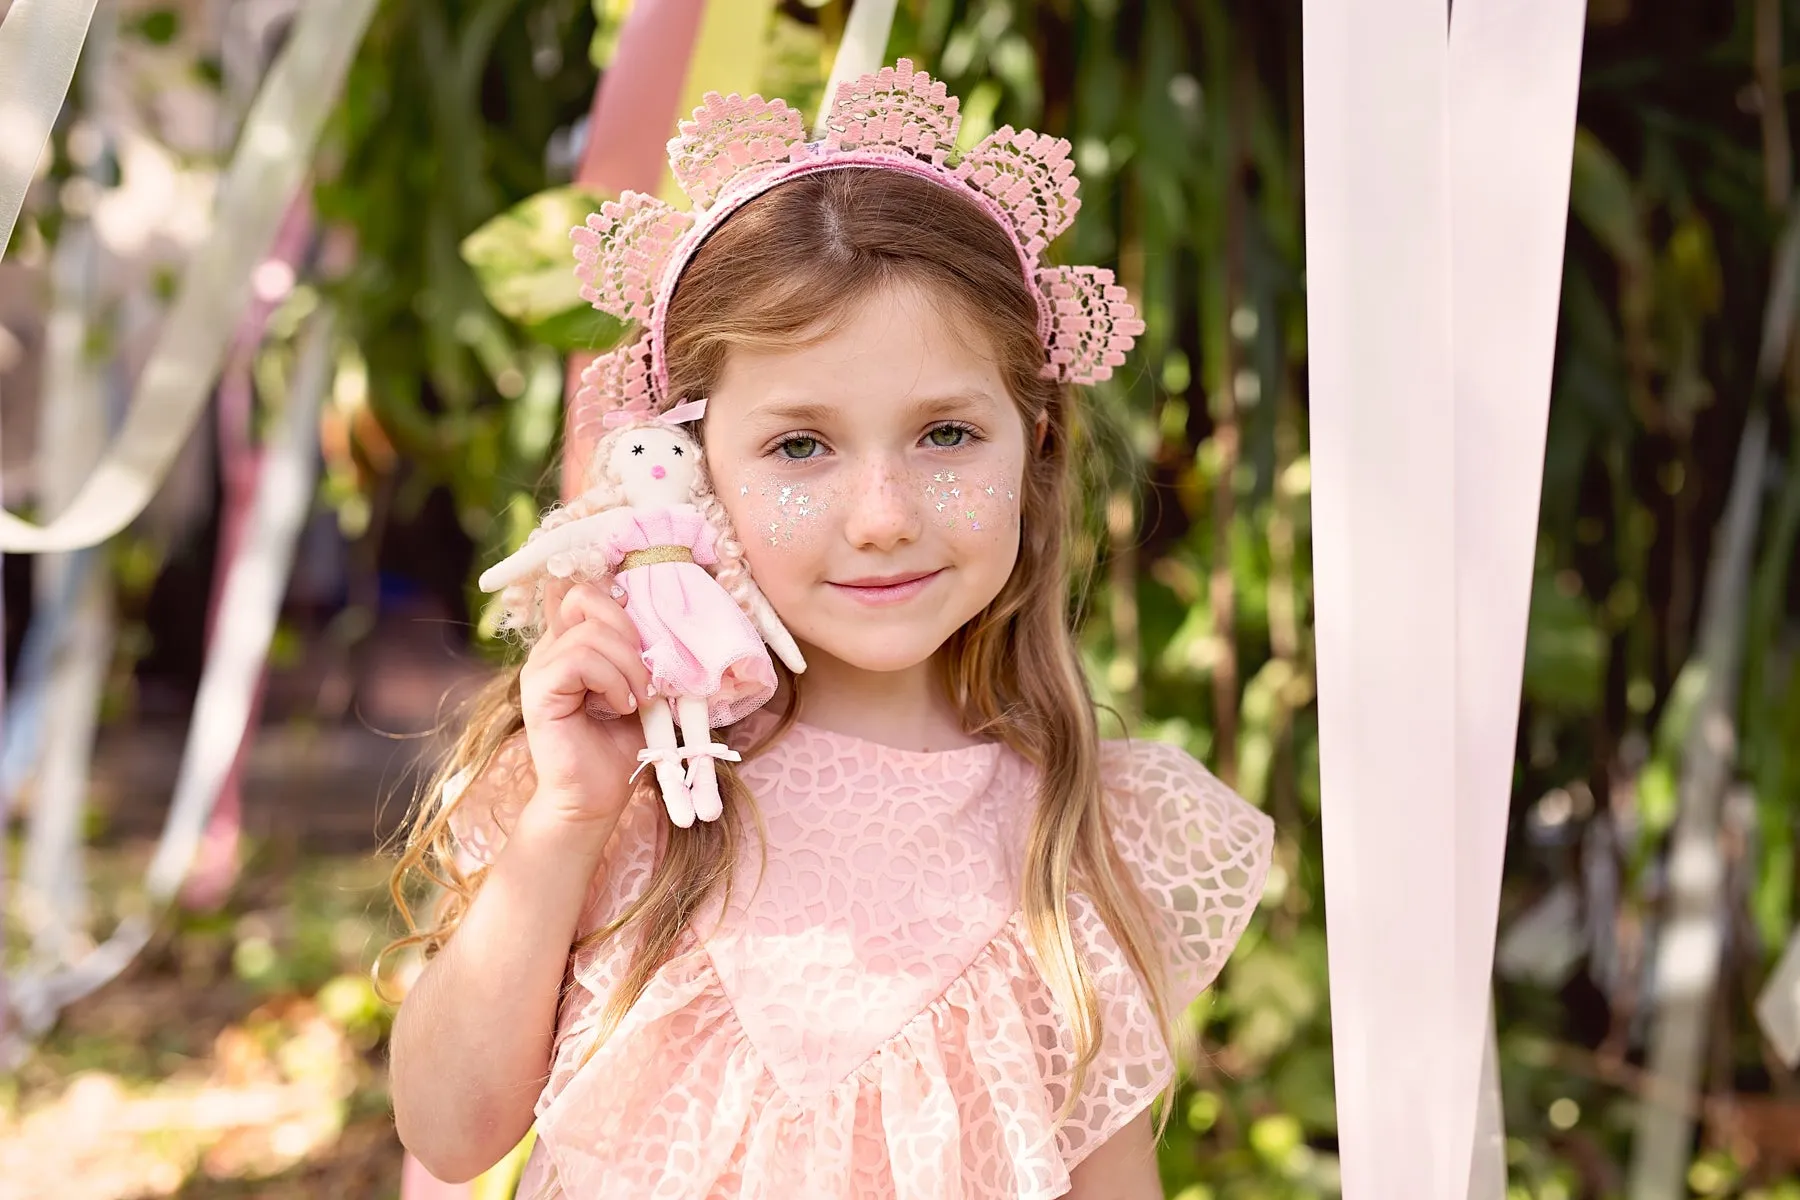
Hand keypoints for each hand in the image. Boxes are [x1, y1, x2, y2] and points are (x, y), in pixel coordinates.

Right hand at [518, 580, 650, 826]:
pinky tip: (622, 707)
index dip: (618, 602)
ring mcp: (539, 670)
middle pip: (584, 598)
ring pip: (588, 632)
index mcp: (571, 645)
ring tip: (639, 700)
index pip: (585, 592)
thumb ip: (639, 655)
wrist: (596, 799)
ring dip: (628, 665)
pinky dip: (611, 680)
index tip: (645, 636)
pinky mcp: (537, 693)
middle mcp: (550, 651)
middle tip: (648, 674)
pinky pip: (577, 661)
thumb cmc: (618, 748)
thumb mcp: (639, 689)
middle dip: (628, 629)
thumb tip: (662, 623)